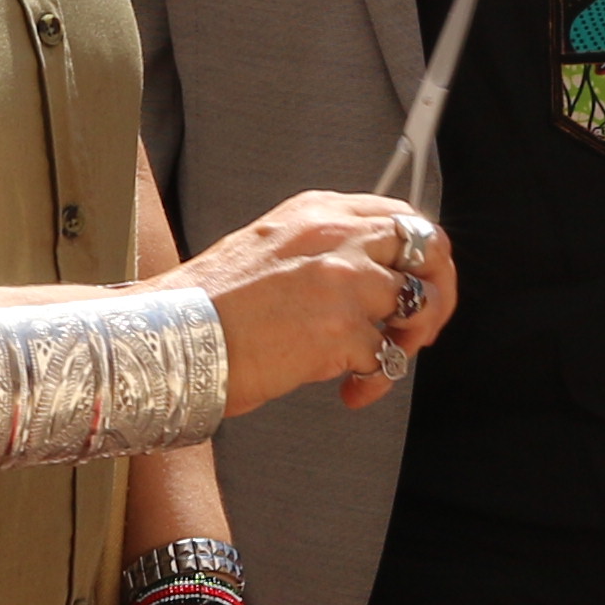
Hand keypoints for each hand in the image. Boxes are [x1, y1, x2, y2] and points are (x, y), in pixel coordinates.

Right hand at [181, 192, 461, 412]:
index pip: (402, 217)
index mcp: (318, 212)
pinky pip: (388, 357)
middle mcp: (337, 237)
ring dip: (405, 344)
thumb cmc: (208, 305)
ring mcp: (343, 280)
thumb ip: (323, 251)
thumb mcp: (270, 249)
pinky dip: (375, 381)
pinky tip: (348, 392)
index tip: (416, 287)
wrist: (166, 335)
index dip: (421, 257)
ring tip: (375, 368)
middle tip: (419, 331)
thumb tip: (374, 279)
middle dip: (437, 293)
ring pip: (417, 304)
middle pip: (429, 248)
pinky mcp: (342, 329)